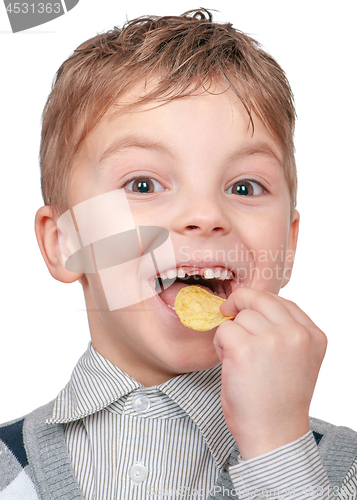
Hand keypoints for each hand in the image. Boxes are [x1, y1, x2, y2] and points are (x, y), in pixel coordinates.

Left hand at [213, 288, 326, 459]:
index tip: (248, 310)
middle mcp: (296, 334)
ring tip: (237, 357)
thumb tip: (254, 308)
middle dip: (240, 303)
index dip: (260, 303)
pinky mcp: (245, 348)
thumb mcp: (299, 360)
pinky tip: (228, 361)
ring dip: (231, 331)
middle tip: (228, 313)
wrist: (274, 435)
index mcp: (313, 335)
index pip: (284, 302)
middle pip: (259, 298)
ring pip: (240, 315)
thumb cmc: (280, 401)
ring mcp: (271, 339)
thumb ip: (287, 333)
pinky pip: (224, 329)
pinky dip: (219, 344)